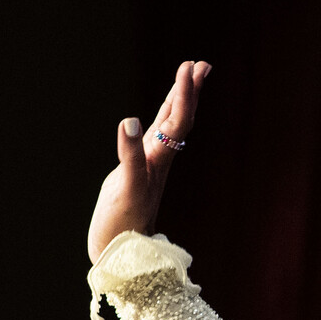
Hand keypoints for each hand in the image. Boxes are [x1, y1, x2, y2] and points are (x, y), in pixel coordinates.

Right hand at [87, 60, 209, 262]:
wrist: (120, 255)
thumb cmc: (123, 226)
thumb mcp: (127, 190)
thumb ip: (130, 157)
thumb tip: (132, 122)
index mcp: (159, 161)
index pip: (178, 120)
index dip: (185, 93)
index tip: (192, 67)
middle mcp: (158, 161)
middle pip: (178, 120)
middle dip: (189, 91)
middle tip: (201, 64)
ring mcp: (148, 167)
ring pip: (167, 128)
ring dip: (178, 103)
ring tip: (187, 78)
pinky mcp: (135, 174)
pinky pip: (149, 142)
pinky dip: (153, 122)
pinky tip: (151, 115)